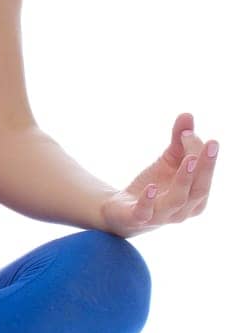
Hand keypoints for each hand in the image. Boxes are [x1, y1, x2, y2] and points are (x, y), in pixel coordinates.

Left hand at [100, 112, 217, 237]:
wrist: (121, 210)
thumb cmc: (153, 187)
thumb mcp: (167, 161)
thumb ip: (179, 140)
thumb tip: (187, 115)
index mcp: (195, 197)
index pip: (204, 176)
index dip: (202, 155)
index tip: (190, 132)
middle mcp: (183, 210)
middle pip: (198, 189)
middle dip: (206, 167)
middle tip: (211, 144)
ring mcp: (161, 216)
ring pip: (177, 200)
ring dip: (184, 179)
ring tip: (187, 159)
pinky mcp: (138, 218)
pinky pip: (145, 211)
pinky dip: (149, 200)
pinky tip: (152, 187)